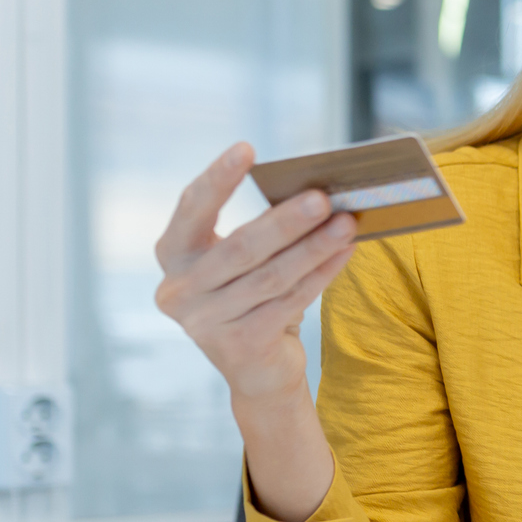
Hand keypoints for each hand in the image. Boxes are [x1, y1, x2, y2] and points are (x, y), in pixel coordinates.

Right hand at [154, 143, 358, 403]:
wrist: (259, 372)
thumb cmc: (254, 301)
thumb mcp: (245, 264)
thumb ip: (261, 232)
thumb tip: (313, 193)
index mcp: (174, 257)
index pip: (192, 209)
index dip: (218, 178)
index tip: (246, 148)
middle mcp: (179, 290)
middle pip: (241, 247)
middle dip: (286, 220)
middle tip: (323, 196)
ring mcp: (205, 322)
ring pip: (271, 276)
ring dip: (314, 247)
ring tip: (347, 222)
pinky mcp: (239, 345)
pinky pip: (290, 301)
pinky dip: (321, 274)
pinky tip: (345, 253)